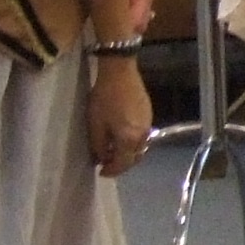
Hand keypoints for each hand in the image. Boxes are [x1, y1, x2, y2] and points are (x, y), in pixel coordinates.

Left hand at [86, 53, 152, 175]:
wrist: (120, 72)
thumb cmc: (105, 97)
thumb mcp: (96, 123)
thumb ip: (99, 145)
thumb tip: (101, 158)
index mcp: (129, 139)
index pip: (122, 163)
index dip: (111, 170)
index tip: (101, 172)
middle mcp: (143, 135)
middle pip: (134, 158)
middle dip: (121, 164)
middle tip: (107, 163)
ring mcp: (148, 125)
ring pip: (139, 147)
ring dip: (127, 153)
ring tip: (113, 150)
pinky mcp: (149, 115)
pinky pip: (142, 136)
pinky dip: (132, 142)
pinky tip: (122, 135)